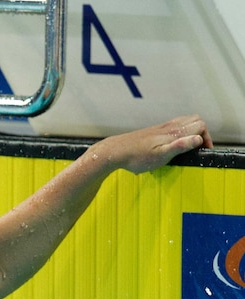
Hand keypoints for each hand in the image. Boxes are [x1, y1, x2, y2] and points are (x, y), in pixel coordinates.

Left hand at [89, 114, 212, 174]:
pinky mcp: (153, 132)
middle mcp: (168, 127)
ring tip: (187, 147)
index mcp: (173, 132)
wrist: (114, 152)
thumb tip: (198, 138)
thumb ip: (180, 146)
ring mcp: (160, 128)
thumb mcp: (160, 156)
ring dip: (190, 132)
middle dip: (201, 132)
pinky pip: (173, 127)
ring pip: (184, 122)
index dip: (206, 138)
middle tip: (197, 148)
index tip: (202, 151)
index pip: (200, 125)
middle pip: (194, 120)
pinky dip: (179, 133)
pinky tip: (172, 145)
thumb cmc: (136, 157)